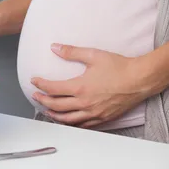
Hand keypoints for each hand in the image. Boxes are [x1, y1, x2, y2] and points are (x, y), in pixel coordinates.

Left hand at [31, 44, 146, 127]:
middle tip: (35, 96)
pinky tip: (68, 120)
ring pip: (68, 120)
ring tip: (47, 110)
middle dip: (43, 101)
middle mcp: (85, 103)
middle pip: (57, 106)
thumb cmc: (118, 67)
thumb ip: (71, 51)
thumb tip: (54, 47)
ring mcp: (94, 113)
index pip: (53, 89)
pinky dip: (71, 124)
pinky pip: (83, 125)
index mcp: (80, 87)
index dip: (41, 85)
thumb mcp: (92, 54)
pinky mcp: (102, 118)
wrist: (138, 80)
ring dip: (55, 115)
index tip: (34, 81)